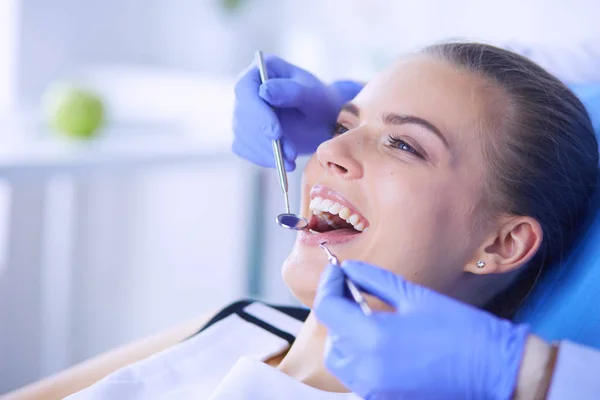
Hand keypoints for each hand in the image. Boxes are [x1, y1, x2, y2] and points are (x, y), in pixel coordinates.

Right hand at [232, 54, 362, 170]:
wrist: (323, 121)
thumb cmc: (319, 101)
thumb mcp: (312, 94)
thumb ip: (290, 90)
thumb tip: (264, 91)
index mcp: (261, 71)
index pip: (245, 89)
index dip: (257, 112)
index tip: (275, 133)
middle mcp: (247, 92)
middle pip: (242, 116)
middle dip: (265, 139)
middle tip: (290, 154)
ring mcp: (243, 114)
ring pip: (242, 136)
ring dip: (266, 152)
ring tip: (292, 159)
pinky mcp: (245, 134)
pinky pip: (244, 149)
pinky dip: (263, 158)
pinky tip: (282, 162)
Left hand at [313, 261, 529, 399]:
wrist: (497, 370)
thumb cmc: (461, 330)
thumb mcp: (414, 297)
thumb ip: (374, 280)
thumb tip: (349, 269)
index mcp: (372, 339)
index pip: (327, 308)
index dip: (328, 284)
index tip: (336, 270)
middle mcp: (367, 370)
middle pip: (331, 335)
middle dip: (338, 310)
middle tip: (353, 289)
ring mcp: (375, 391)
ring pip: (341, 360)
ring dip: (346, 335)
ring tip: (368, 315)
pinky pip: (358, 376)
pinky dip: (360, 357)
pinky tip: (381, 339)